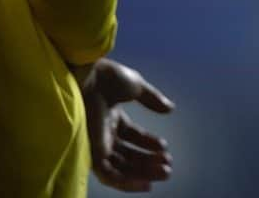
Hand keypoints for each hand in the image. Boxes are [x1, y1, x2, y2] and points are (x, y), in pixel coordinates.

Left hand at [82, 58, 174, 191]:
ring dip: (143, 174)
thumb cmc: (107, 77)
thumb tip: (170, 109)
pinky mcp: (92, 154)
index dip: (148, 143)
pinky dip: (128, 183)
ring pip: (120, 169)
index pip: (132, 137)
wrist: (88, 76)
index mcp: (111, 117)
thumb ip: (152, 99)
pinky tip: (147, 183)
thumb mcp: (136, 86)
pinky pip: (109, 176)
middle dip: (148, 162)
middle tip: (168, 167)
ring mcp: (98, 145)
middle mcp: (104, 133)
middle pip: (127, 156)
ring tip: (164, 173)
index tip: (164, 147)